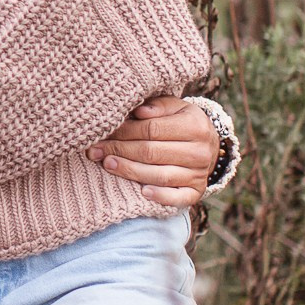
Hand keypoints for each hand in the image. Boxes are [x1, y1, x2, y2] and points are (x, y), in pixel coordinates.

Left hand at [87, 96, 219, 206]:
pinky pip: (178, 198)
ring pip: (160, 175)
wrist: (208, 145)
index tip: (103, 132)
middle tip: (95, 150)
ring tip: (107, 164)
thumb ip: (157, 106)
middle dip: (120, 150)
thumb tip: (138, 111)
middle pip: (152, 152)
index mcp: (194, 125)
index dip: (124, 131)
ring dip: (130, 171)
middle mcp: (199, 151)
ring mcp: (199, 174)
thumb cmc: (181, 122)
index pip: (152, 129)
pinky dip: (160, 196)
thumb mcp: (174, 107)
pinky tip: (142, 192)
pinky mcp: (196, 192)